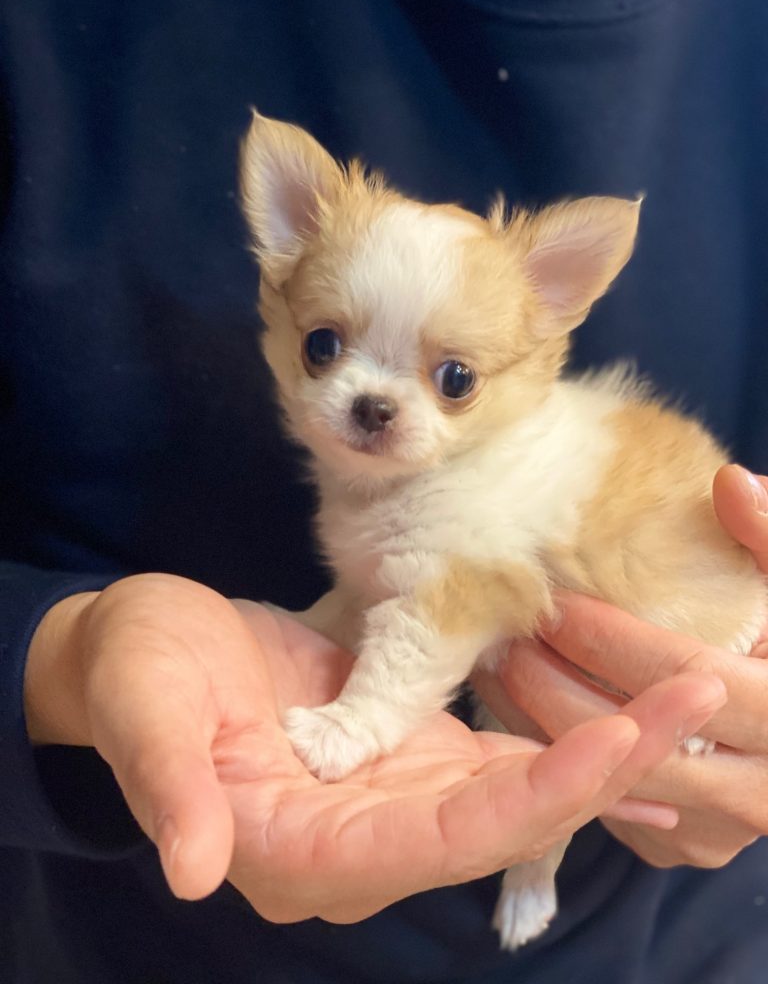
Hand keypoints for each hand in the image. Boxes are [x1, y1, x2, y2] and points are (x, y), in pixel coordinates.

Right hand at [25, 574, 723, 921]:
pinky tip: (623, 694)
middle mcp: (367, 833)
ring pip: (517, 780)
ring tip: (690, 687)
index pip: (449, 837)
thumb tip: (193, 869)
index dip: (539, 796)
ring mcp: (392, 788)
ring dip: (604, 738)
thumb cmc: (135, 677)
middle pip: (510, 814)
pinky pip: (497, 746)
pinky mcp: (401, 743)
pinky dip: (560, 722)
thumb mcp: (145, 715)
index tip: (624, 739)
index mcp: (309, 847)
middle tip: (703, 694)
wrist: (142, 652)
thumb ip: (170, 789)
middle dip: (612, 763)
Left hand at [480, 464, 767, 868]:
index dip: (608, 636)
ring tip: (494, 667)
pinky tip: (520, 710)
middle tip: (501, 636)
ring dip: (543, 726)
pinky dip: (560, 760)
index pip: (681, 673)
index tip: (552, 599)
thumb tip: (729, 482)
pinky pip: (607, 804)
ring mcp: (717, 828)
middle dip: (553, 685)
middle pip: (631, 737)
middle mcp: (757, 789)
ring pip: (607, 779)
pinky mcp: (685, 844)